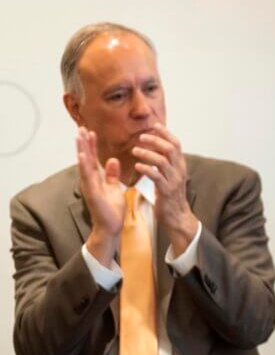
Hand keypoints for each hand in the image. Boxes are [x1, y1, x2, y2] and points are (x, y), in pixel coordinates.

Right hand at [76, 127, 125, 266]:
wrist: (111, 227)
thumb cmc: (112, 209)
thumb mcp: (115, 188)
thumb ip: (112, 174)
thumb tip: (113, 160)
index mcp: (96, 179)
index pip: (92, 158)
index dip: (91, 145)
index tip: (90, 131)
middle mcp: (90, 180)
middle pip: (86, 158)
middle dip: (83, 143)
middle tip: (81, 127)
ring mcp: (89, 186)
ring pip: (84, 164)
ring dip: (82, 150)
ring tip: (79, 136)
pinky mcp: (92, 193)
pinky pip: (88, 177)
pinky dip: (84, 165)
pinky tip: (82, 155)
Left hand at [132, 123, 198, 253]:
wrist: (177, 215)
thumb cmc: (170, 194)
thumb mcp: (170, 175)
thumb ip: (165, 161)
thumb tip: (156, 146)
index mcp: (180, 165)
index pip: (176, 143)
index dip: (166, 133)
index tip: (154, 125)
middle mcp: (179, 170)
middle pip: (170, 149)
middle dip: (155, 140)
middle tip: (141, 137)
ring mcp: (174, 181)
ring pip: (162, 161)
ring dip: (147, 154)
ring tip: (135, 151)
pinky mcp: (166, 191)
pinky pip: (157, 177)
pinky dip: (146, 169)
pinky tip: (137, 166)